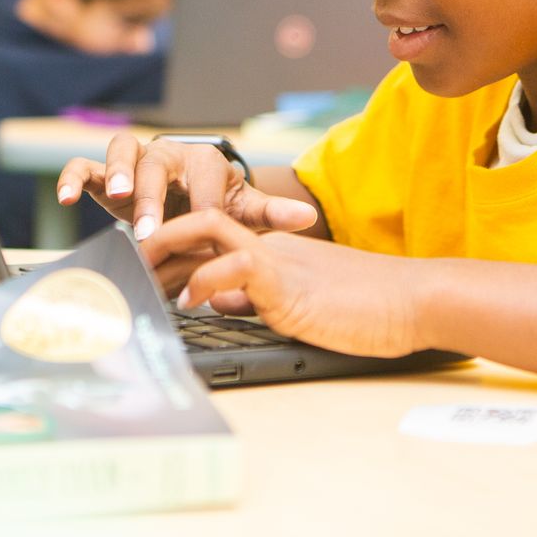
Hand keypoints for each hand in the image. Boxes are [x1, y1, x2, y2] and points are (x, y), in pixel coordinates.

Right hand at [56, 132, 318, 240]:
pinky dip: (72, 176)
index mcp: (203, 162)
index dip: (202, 205)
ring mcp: (134, 162)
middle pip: (158, 162)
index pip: (203, 179)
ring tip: (116, 196)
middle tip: (152, 227)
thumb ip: (271, 214)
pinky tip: (65, 198)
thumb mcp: (243, 211)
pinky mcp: (104, 176)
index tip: (203, 232)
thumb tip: (308, 217)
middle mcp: (166, 154)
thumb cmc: (215, 205)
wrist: (188, 200)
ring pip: (121, 150)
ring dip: (118, 170)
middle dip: (155, 195)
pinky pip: (83, 167)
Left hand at [142, 211, 426, 358]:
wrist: (415, 300)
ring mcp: (276, 259)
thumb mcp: (300, 307)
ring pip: (206, 230)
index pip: (210, 241)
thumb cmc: (369, 310)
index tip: (143, 273)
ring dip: (166, 247)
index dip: (171, 254)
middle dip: (155, 242)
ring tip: (138, 271)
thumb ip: (256, 299)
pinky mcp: (286, 279)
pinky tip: (188, 301)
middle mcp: (269, 246)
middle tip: (121, 266)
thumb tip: (218, 304)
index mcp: (272, 252)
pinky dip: (204, 280)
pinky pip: (233, 265)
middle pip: (198, 226)